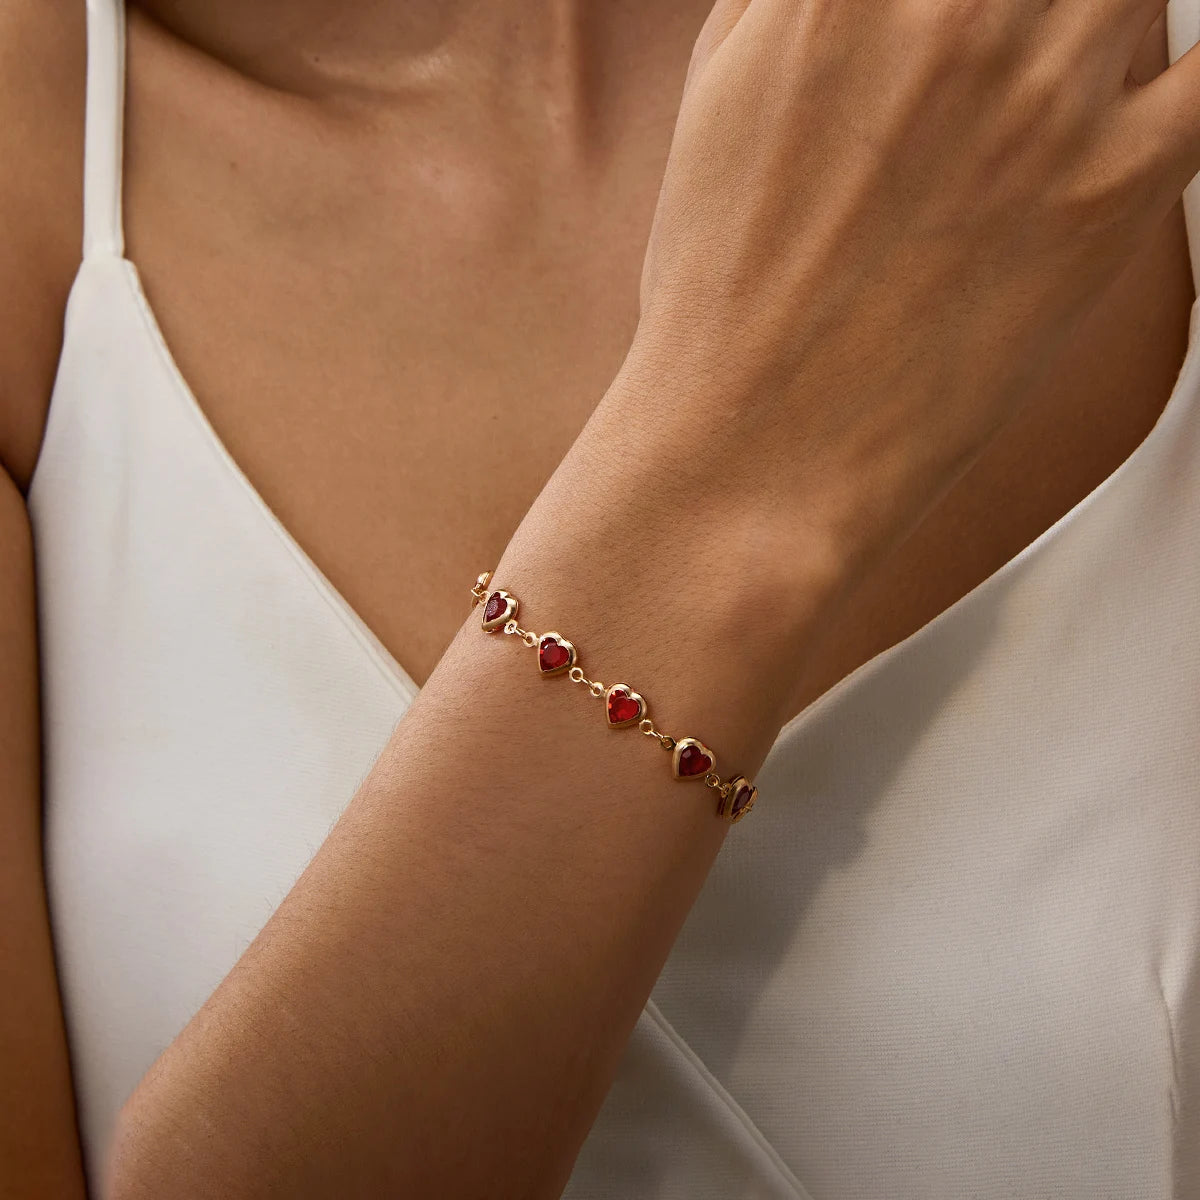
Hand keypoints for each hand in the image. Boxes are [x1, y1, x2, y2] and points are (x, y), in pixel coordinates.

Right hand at [613, 0, 1199, 586]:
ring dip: (1104, 20)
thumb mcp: (717, 94)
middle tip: (1001, 47)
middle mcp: (953, 12)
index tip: (948, 12)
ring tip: (1053, 73)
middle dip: (1033, 8)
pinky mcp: (1115, 193)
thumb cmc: (722, 297)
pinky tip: (1159, 86)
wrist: (755, 448)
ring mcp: (1046, 99)